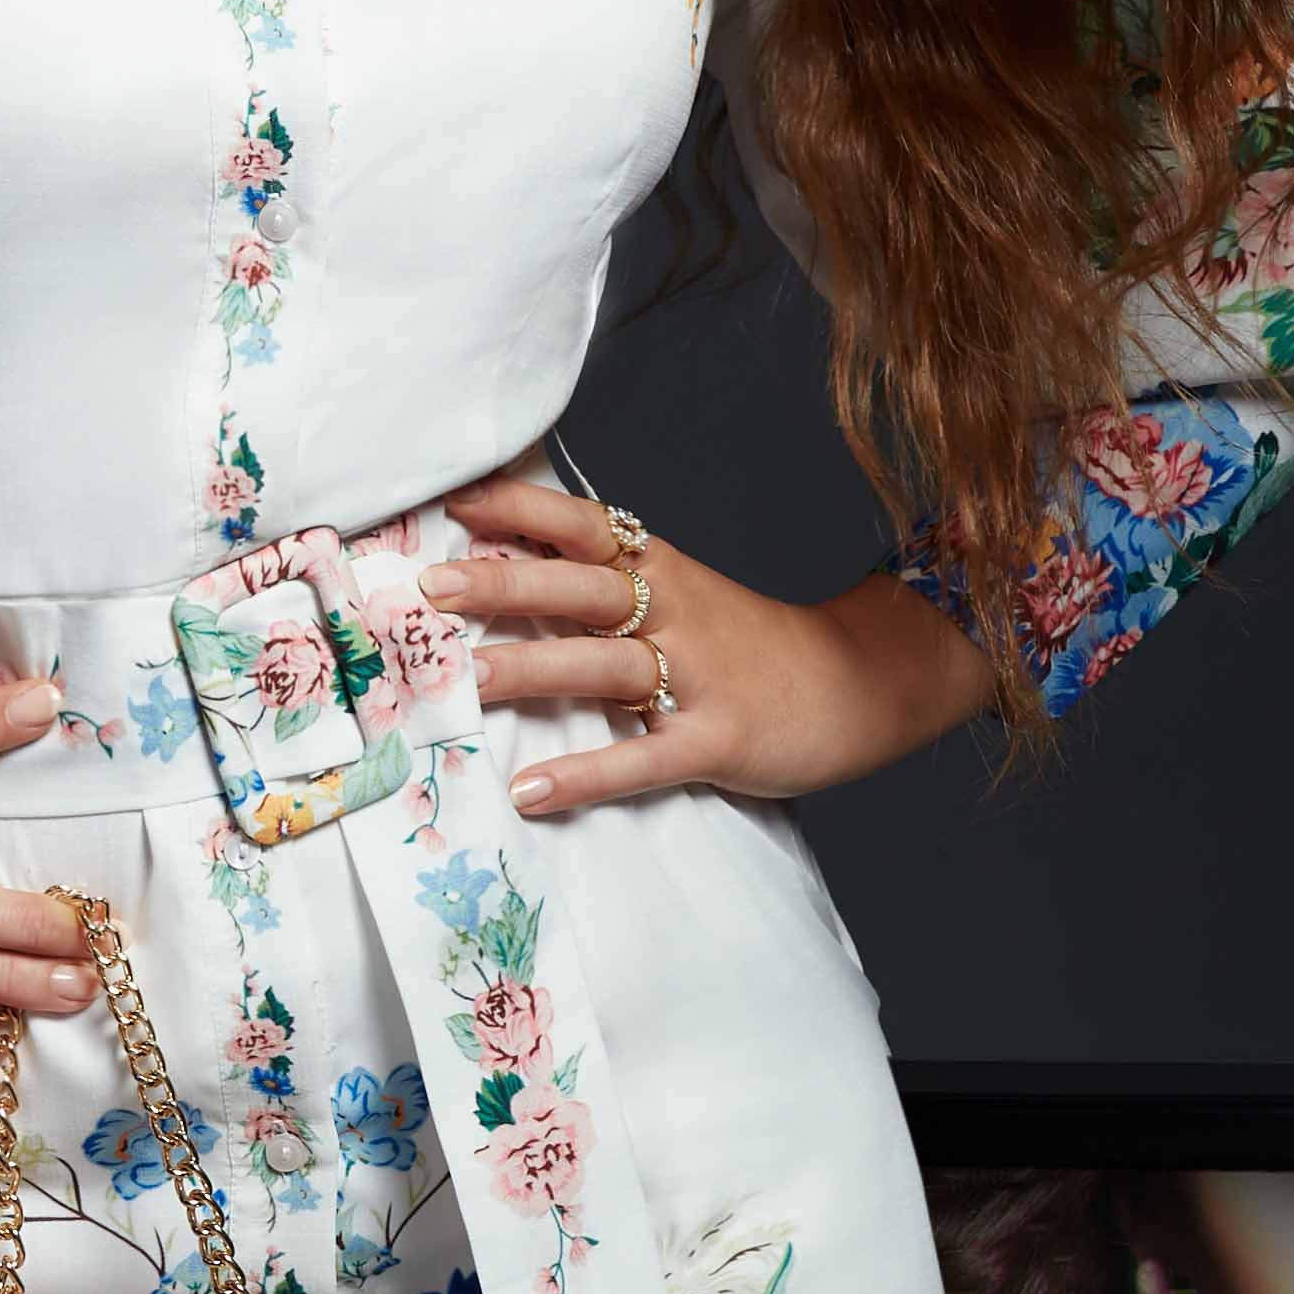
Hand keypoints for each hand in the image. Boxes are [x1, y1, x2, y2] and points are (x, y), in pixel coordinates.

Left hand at [420, 460, 991, 817]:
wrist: (861, 683)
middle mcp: (676, 612)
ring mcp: (699, 677)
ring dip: (535, 670)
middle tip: (432, 589)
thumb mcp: (684, 592)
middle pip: (582, 588)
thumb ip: (607, 580)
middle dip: (507, 583)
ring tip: (467, 683)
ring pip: (605, 667)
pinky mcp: (719, 740)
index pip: (583, 526)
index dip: (521, 511)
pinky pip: (643, 760)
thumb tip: (509, 562)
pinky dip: (586, 775)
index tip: (454, 503)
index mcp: (662, 569)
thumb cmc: (750, 644)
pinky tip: (529, 790)